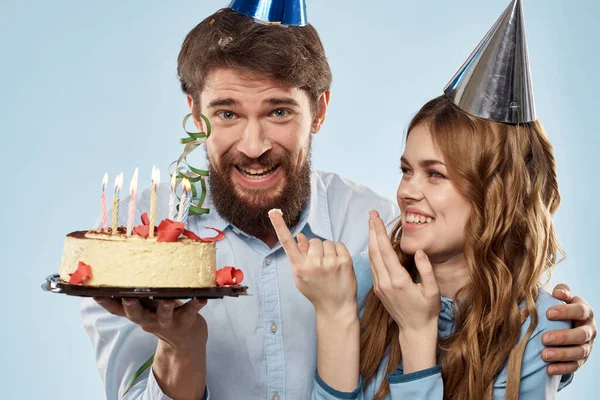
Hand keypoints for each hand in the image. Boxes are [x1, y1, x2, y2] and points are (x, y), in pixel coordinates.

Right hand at [94, 297, 207, 351]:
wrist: (186, 342)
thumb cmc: (164, 315)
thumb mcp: (147, 307)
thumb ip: (138, 293)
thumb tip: (123, 267)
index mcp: (139, 313)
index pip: (118, 309)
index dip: (106, 303)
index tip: (94, 293)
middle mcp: (150, 320)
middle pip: (137, 314)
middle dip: (131, 306)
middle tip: (127, 297)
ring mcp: (169, 322)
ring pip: (164, 315)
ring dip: (164, 307)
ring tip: (167, 299)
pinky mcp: (187, 321)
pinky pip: (191, 311)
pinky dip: (196, 304)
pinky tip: (202, 298)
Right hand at [269, 210, 356, 317]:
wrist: (336, 307)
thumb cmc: (316, 291)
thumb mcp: (301, 277)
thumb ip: (299, 256)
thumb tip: (300, 236)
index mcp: (299, 267)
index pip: (287, 243)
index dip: (279, 226)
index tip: (273, 212)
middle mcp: (313, 264)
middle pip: (313, 240)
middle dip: (316, 248)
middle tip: (320, 264)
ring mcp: (330, 263)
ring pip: (327, 242)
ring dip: (328, 251)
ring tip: (329, 266)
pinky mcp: (345, 262)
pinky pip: (339, 244)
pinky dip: (339, 251)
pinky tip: (338, 264)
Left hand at [368, 210, 439, 372]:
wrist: (414, 331)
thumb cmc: (427, 311)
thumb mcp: (433, 290)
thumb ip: (426, 270)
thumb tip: (419, 251)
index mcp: (398, 280)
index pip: (385, 251)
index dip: (379, 232)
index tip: (376, 217)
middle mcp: (385, 282)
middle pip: (375, 251)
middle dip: (372, 231)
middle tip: (371, 214)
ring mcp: (379, 286)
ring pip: (371, 258)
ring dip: (371, 240)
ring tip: (371, 224)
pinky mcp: (378, 289)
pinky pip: (372, 267)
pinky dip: (372, 252)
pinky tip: (373, 244)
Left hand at [541, 284, 595, 374]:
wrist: (568, 322)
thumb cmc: (561, 307)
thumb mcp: (563, 297)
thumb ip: (562, 292)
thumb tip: (558, 293)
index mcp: (586, 312)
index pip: (580, 310)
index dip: (566, 312)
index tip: (548, 313)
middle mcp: (590, 329)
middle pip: (581, 335)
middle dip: (563, 337)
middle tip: (544, 338)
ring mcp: (587, 345)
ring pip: (579, 352)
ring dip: (562, 355)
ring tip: (544, 355)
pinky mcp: (582, 359)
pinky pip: (575, 366)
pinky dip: (562, 368)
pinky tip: (549, 369)